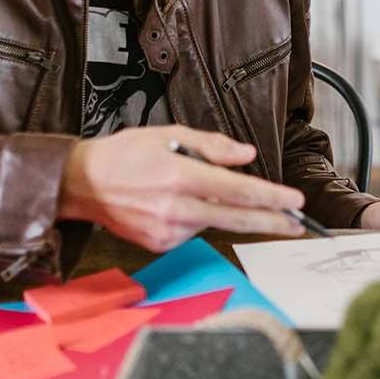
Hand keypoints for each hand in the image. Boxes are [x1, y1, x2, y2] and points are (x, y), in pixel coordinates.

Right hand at [58, 125, 305, 251]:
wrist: (81, 184)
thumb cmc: (124, 155)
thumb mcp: (169, 134)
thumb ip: (212, 146)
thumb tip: (246, 156)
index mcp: (180, 176)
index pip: (237, 190)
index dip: (270, 197)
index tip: (294, 201)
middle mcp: (175, 207)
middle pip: (236, 218)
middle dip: (271, 221)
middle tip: (298, 223)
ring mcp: (167, 231)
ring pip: (213, 222)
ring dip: (219, 209)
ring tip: (190, 188)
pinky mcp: (160, 245)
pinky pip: (193, 231)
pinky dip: (195, 217)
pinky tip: (174, 203)